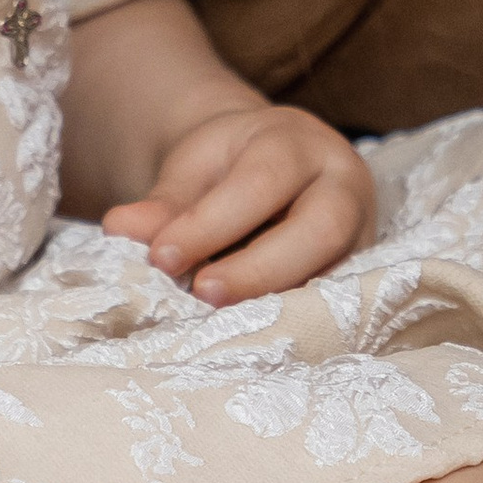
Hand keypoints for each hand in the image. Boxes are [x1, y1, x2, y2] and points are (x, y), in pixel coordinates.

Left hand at [104, 98, 375, 304]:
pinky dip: (291, 324)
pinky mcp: (358, 277)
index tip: (162, 258)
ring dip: (278, 304)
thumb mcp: (196, 168)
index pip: (261, 183)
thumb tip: (120, 229)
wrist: (275, 165)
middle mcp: (344, 186)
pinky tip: (249, 337)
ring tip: (220, 326)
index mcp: (299, 144)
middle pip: (319, 231)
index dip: (210, 224)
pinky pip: (334, 306)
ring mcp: (362, 235)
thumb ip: (164, 202)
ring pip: (336, 275)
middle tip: (202, 295)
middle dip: (258, 270)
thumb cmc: (232, 165)